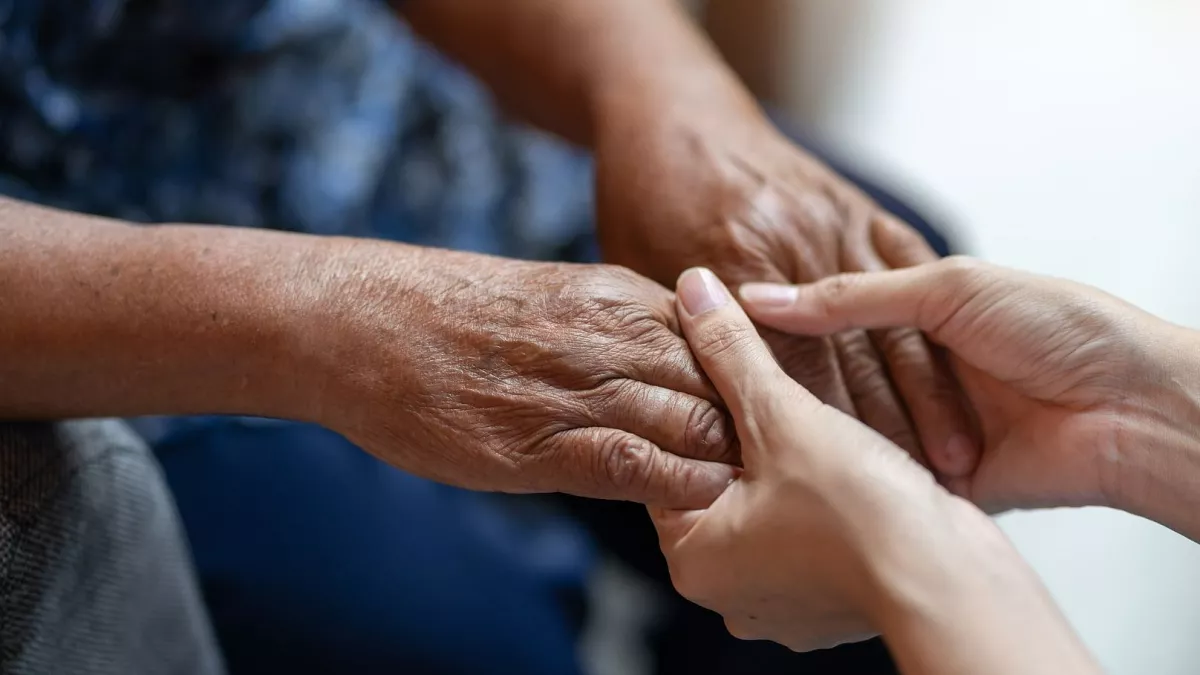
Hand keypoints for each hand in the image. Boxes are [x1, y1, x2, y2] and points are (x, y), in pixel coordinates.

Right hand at [307, 243, 738, 508]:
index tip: (763, 413)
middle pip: (722, 382)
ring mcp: (576, 387)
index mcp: (617, 295)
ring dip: (724, 459)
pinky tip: (696, 499)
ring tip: (745, 489)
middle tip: (773, 460)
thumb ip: (615, 324)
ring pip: (692, 421)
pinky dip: (677, 485)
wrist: (363, 321)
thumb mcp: (552, 294)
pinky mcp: (540, 443)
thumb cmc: (450, 311)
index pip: (722, 340)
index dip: (751, 380)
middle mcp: (610, 335)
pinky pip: (636, 464)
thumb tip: (667, 364)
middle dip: (752, 424)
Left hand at [594, 107, 975, 476]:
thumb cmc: (646, 200)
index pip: (781, 372)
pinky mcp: (863, 213)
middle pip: (840, 358)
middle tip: (916, 499)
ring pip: (885, 327)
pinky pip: (911, 286)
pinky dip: (932, 338)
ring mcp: (831, 224)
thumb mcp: (642, 277)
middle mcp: (790, 243)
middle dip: (879, 436)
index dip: (815, 443)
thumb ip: (678, 341)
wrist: (674, 112)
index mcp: (736, 263)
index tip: (842, 501)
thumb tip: (689, 419)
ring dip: (926, 400)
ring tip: (958, 466)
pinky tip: (957, 385)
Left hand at [650, 268, 981, 651]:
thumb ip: (732, 351)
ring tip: (812, 424)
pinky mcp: (834, 602)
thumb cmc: (861, 514)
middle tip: (771, 393)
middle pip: (722, 486)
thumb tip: (693, 290)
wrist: (952, 585)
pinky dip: (826, 499)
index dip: (697, 409)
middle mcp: (729, 592)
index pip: (671, 465)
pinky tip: (847, 466)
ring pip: (772, 508)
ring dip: (790, 465)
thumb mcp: (782, 414)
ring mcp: (783, 604)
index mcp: (693, 559)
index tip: (723, 372)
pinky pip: (814, 533)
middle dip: (749, 438)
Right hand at [739, 255, 1199, 512]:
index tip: (725, 325)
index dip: (781, 321)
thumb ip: (853, 297)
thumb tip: (765, 299)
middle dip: (788, 380)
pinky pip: (881, 474)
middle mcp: (919, 368)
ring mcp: (926, 425)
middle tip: (722, 386)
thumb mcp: (950, 289)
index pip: (831, 314)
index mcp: (923, 310)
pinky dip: (852, 470)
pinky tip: (803, 463)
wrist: (1132, 408)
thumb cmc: (1063, 328)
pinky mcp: (939, 479)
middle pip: (835, 375)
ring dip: (817, 426)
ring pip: (851, 427)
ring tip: (748, 428)